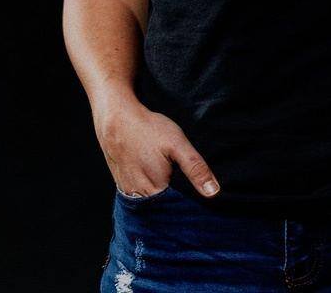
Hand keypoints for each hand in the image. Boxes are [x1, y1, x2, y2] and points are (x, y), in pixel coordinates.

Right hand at [93, 89, 220, 197]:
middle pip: (164, 209)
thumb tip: (214, 192)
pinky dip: (150, 194)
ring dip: (163, 200)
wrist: (116, 120)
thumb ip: (195, 168)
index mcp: (156, 191)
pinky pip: (140, 197)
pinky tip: (156, 181)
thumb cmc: (148, 130)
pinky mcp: (122, 186)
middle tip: (184, 188)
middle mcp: (140, 198)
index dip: (190, 207)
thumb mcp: (177, 144)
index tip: (200, 203)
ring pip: (152, 204)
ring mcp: (129, 193)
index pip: (178, 211)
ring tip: (171, 185)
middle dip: (176, 204)